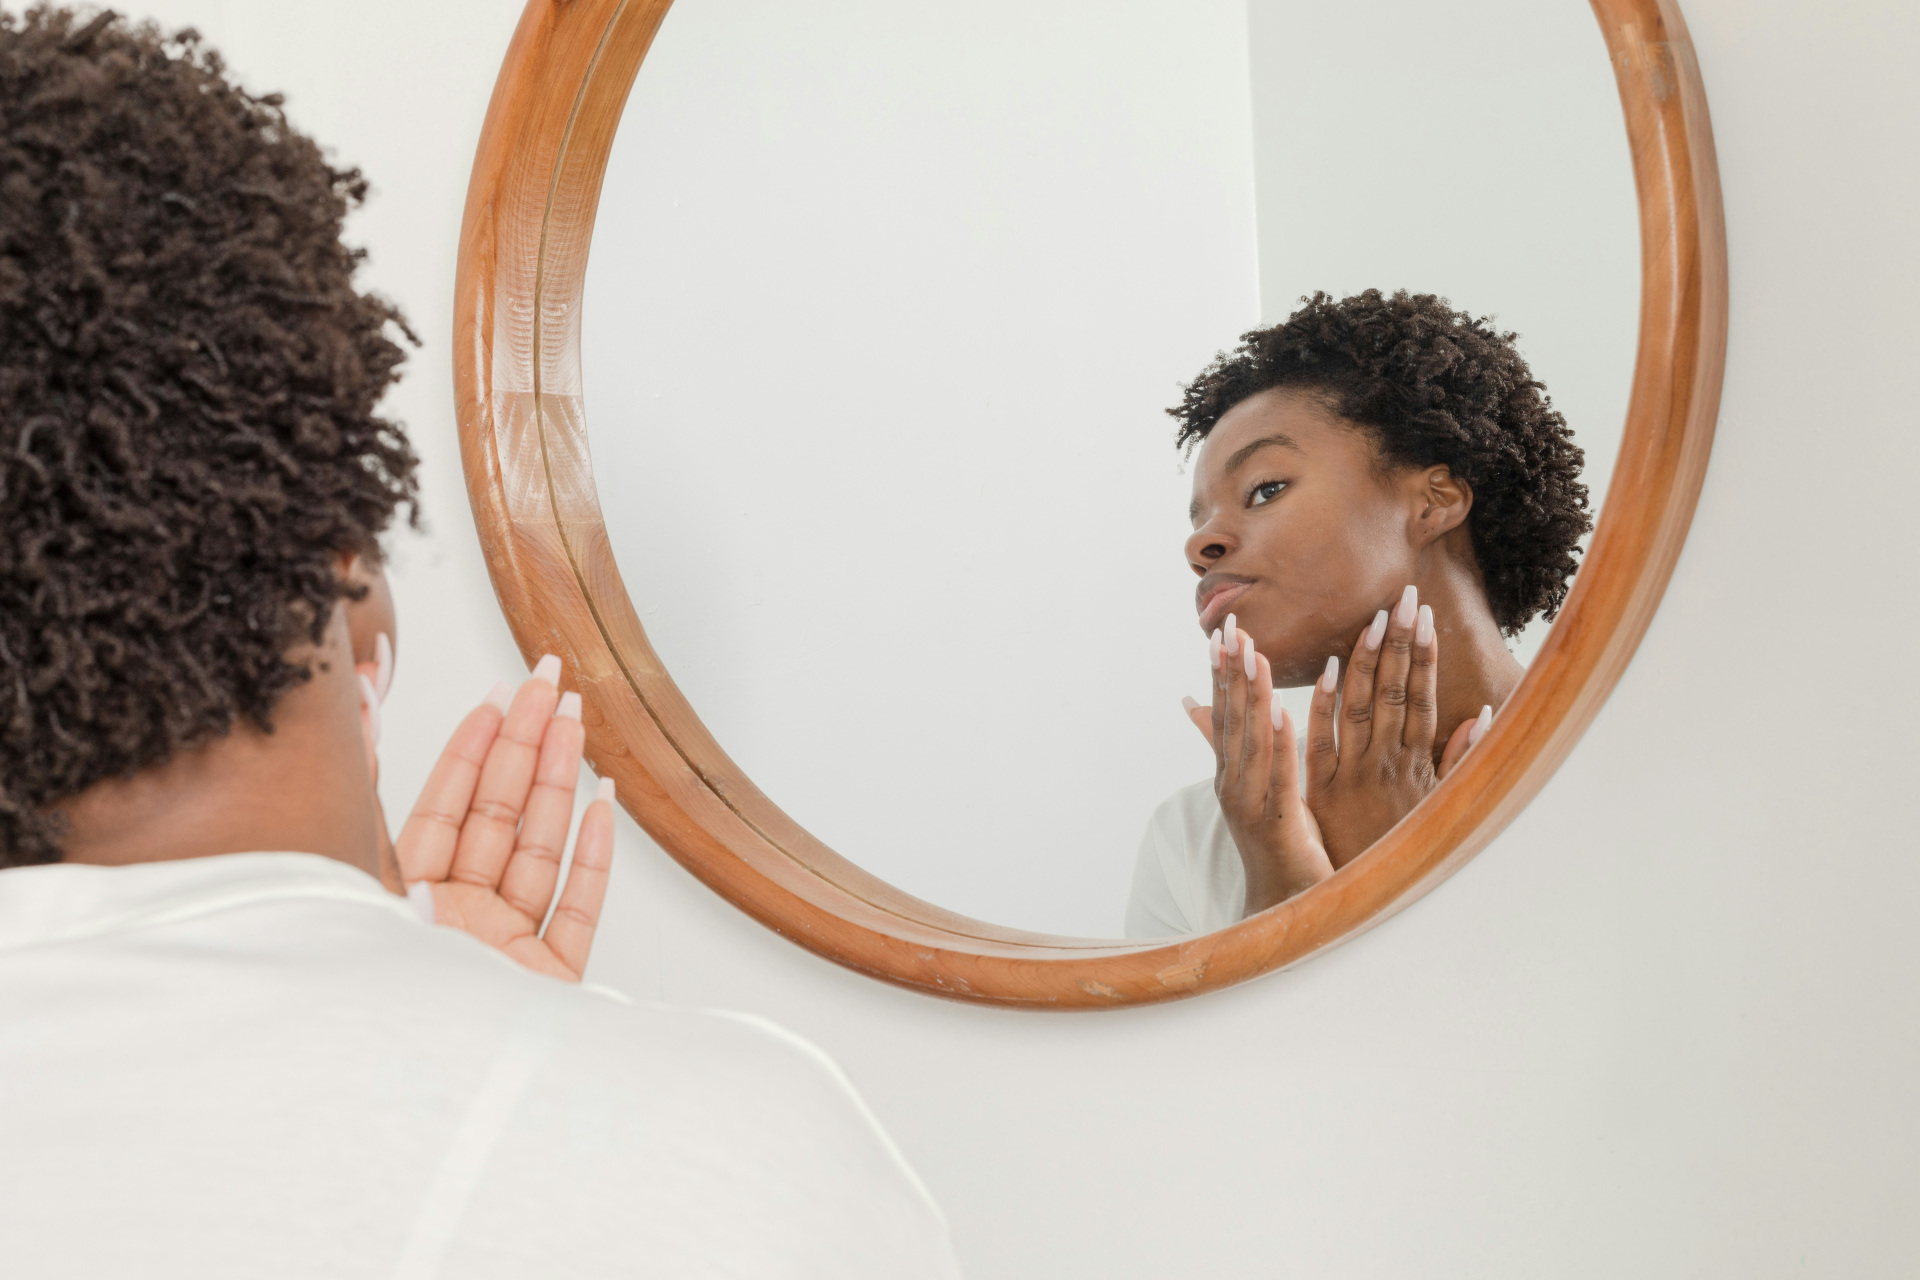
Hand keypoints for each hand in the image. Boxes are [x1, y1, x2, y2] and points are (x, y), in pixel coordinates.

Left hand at [368, 655, 615, 981]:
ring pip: (541, 850)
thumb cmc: (372, 1007)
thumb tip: (355, 705)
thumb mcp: (345, 879)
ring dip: (562, 782)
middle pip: (499, 817)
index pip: (445, 806)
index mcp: (402, 900)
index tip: (500, 694)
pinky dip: (594, 857)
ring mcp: (506, 954)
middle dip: (527, 743)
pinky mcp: (549, 990)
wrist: (418, 1105)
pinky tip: (604, 806)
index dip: (474, 745)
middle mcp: (456, 922)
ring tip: (578, 723)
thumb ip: (358, 790)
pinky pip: (578, 911)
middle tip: (550, 682)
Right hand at [1207, 614, 1334, 915]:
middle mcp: (1233, 784)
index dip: (1222, 672)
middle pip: (1231, 719)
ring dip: (1251, 695)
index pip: (1224, 714)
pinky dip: (1276, 742)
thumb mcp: (1252, 787)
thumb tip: (1191, 704)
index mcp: (1230, 773)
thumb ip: (1226, 746)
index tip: (1222, 632)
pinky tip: (1279, 710)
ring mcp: (1250, 804)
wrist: (1283, 908)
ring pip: (1251, 740)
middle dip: (1232, 671)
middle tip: (1232, 627)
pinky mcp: (1277, 822)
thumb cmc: (1276, 845)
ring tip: (1253, 655)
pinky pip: (1278, 774)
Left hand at [1302, 585, 1484, 867]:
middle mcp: (1387, 763)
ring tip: (1375, 617)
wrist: (1366, 900)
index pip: (1420, 698)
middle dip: (1401, 643)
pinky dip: (1325, 704)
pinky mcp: (1323, 790)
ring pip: (1362, 707)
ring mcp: (1355, 774)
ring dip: (1367, 660)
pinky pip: (1322, 741)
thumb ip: (1457, 760)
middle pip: (1395, 692)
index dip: (1424, 656)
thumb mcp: (1438, 807)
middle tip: (1406, 596)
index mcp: (1414, 764)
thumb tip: (1482, 714)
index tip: (1425, 617)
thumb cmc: (1402, 851)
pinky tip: (1327, 669)